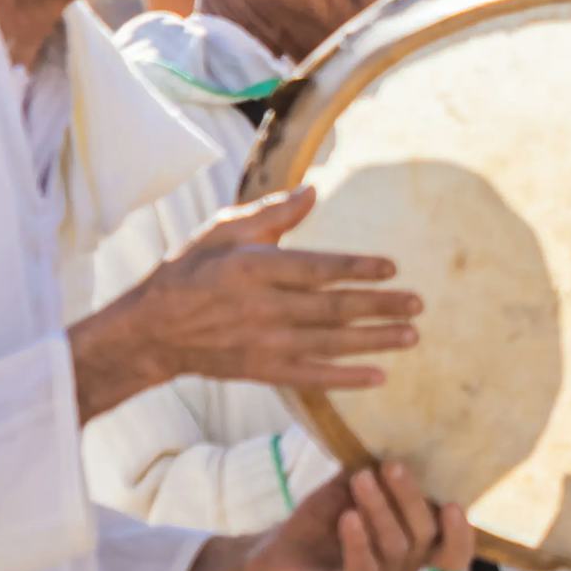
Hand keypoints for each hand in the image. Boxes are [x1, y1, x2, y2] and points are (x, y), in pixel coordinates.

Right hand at [70, 185, 420, 419]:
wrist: (152, 330)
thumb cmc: (191, 270)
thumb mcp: (222, 231)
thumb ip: (271, 214)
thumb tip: (313, 190)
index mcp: (252, 268)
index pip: (315, 268)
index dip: (356, 267)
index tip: (392, 267)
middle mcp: (261, 308)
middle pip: (332, 309)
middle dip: (380, 307)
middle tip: (418, 305)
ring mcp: (263, 344)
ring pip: (330, 344)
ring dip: (374, 342)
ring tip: (411, 337)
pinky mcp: (262, 371)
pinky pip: (311, 378)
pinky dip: (346, 379)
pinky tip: (378, 377)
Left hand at [178, 462, 470, 570]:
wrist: (268, 557)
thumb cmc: (314, 525)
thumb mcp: (347, 491)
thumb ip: (372, 474)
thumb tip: (390, 437)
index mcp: (407, 549)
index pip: (451, 553)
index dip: (461, 534)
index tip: (452, 503)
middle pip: (424, 539)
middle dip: (411, 499)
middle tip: (391, 467)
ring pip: (396, 550)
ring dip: (380, 510)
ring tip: (359, 480)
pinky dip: (358, 541)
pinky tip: (347, 516)